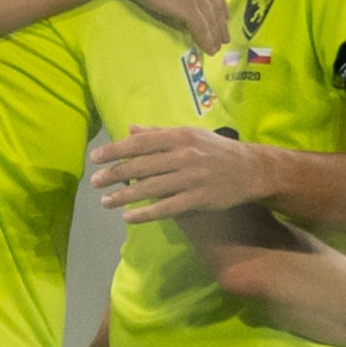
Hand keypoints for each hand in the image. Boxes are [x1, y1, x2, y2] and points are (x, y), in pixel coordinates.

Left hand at [90, 124, 269, 221]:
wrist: (251, 169)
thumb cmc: (215, 150)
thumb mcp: (189, 134)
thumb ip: (158, 133)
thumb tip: (129, 129)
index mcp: (179, 136)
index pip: (140, 143)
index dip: (115, 150)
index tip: (95, 158)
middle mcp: (184, 155)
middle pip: (141, 166)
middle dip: (114, 174)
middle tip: (94, 182)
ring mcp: (192, 178)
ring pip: (151, 188)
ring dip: (124, 196)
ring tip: (105, 202)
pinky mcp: (199, 198)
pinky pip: (167, 208)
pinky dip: (146, 214)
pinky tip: (129, 218)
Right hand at [110, 0, 226, 53]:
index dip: (219, 3)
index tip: (224, 14)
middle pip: (216, 4)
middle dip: (221, 22)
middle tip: (224, 35)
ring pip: (210, 18)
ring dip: (215, 35)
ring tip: (217, 47)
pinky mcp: (187, 7)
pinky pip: (201, 27)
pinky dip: (206, 40)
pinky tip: (209, 50)